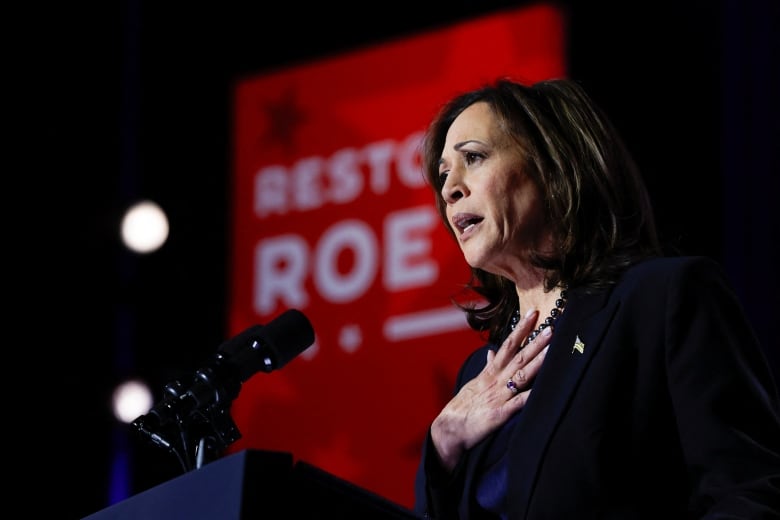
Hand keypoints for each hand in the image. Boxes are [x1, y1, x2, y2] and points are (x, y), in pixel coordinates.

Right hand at [430, 309, 552, 470]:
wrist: (449, 429)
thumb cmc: (463, 407)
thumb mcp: (474, 383)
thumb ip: (487, 367)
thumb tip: (492, 351)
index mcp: (490, 373)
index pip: (508, 346)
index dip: (521, 330)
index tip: (533, 314)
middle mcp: (496, 381)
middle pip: (518, 357)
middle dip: (535, 342)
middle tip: (551, 326)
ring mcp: (498, 397)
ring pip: (520, 376)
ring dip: (536, 362)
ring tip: (551, 349)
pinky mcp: (499, 415)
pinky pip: (517, 404)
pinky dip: (529, 396)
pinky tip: (542, 390)